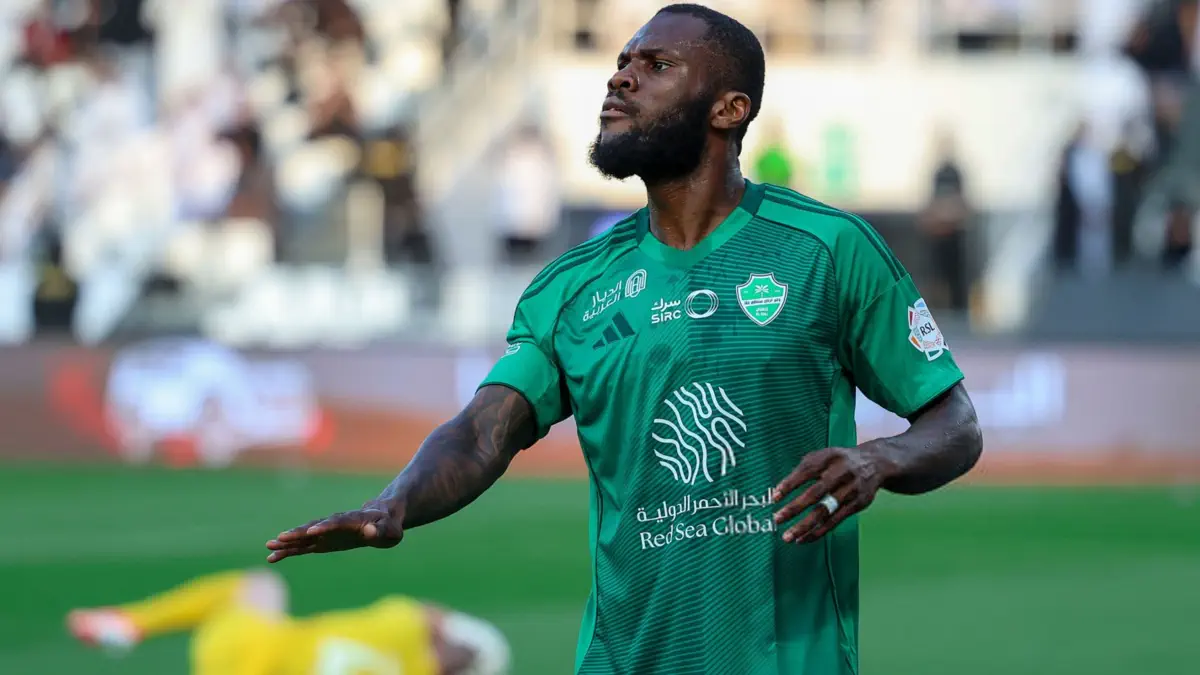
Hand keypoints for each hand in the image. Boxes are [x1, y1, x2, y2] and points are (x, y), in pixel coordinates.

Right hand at [265, 500, 403, 562]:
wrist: (381, 518)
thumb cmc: (388, 526)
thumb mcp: (391, 530)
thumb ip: (380, 531)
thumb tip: (369, 531)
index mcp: (353, 520)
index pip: (337, 522)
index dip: (325, 527)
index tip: (312, 532)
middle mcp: (335, 524)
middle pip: (315, 527)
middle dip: (298, 533)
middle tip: (280, 537)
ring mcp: (327, 533)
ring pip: (305, 536)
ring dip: (288, 541)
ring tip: (269, 546)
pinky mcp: (322, 542)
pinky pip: (303, 547)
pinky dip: (289, 551)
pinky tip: (273, 557)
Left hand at [772, 446, 891, 543]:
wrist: (875, 463)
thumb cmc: (839, 461)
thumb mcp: (823, 456)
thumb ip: (803, 469)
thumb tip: (780, 490)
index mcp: (829, 458)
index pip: (807, 471)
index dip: (790, 484)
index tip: (774, 497)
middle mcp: (841, 473)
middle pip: (815, 493)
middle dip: (795, 508)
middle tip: (777, 519)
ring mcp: (850, 490)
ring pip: (825, 512)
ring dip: (805, 526)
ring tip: (788, 537)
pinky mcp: (857, 505)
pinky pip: (835, 521)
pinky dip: (818, 532)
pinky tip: (803, 539)